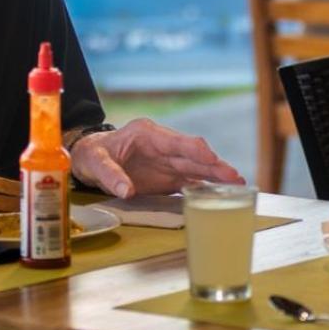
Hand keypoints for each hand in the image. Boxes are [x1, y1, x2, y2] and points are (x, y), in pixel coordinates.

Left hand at [70, 118, 241, 197]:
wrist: (90, 158)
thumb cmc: (92, 154)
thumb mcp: (94, 162)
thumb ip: (109, 175)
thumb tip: (126, 191)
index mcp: (148, 134)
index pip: (178, 142)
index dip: (196, 151)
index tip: (212, 159)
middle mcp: (163, 146)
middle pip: (193, 156)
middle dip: (215, 166)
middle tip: (235, 177)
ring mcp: (167, 162)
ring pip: (196, 169)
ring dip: (216, 177)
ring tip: (238, 184)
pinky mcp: (167, 177)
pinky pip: (189, 181)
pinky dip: (205, 187)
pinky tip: (221, 194)